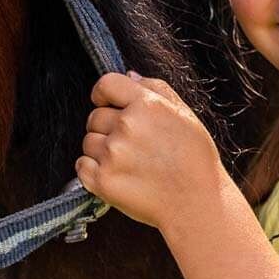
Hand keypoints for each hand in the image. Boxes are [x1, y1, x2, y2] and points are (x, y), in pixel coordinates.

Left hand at [76, 72, 226, 232]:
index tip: (104, 101)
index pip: (106, 84)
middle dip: (106, 127)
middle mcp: (126, 126)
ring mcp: (112, 154)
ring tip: (129, 163)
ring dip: (101, 150)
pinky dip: (92, 171)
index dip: (102, 93)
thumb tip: (129, 75)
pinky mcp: (102, 180)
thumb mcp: (185, 115)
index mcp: (146, 105)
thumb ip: (156, 89)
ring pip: (88, 142)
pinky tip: (117, 175)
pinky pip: (81, 165)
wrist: (197, 203)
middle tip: (130, 145)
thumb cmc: (195, 160)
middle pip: (94, 117)